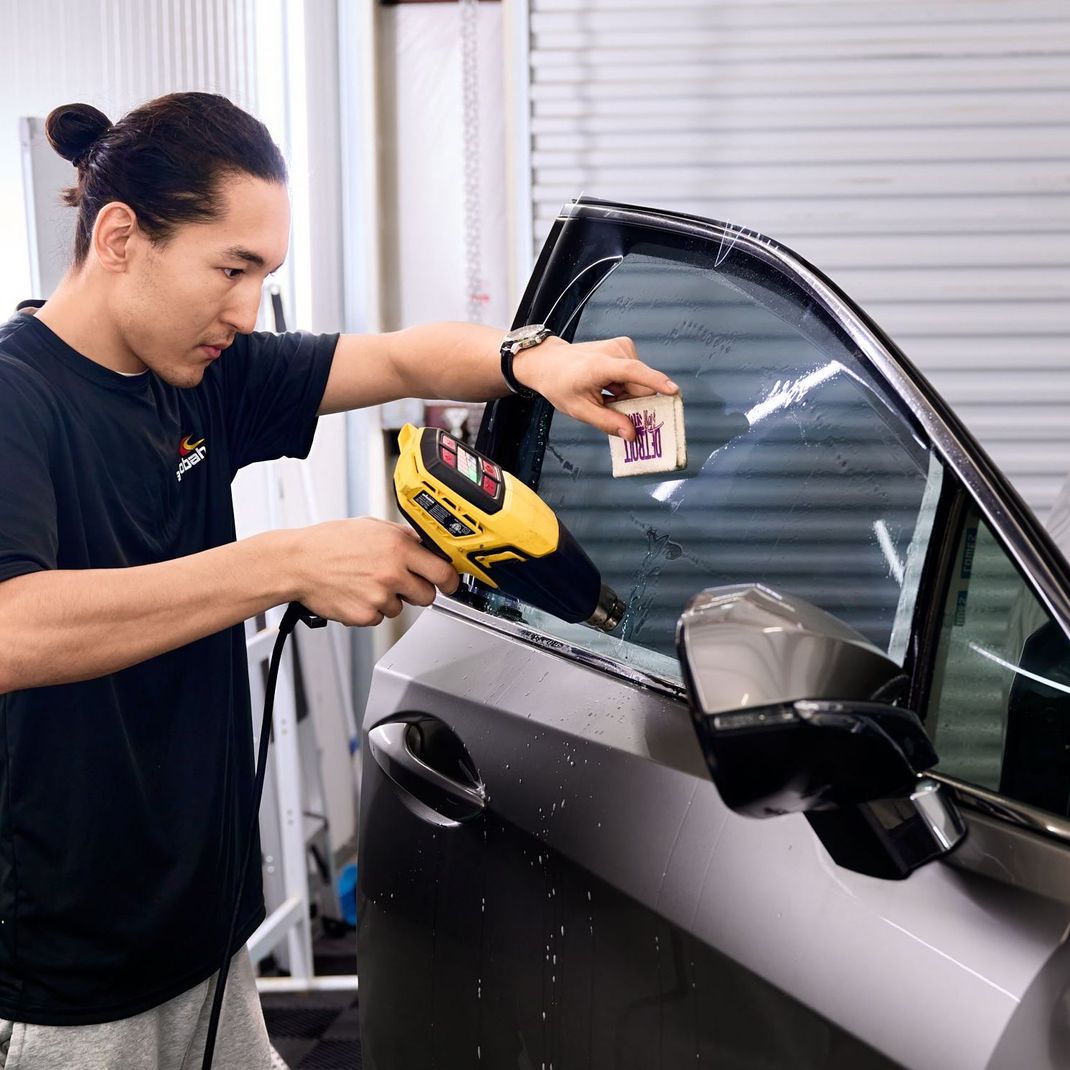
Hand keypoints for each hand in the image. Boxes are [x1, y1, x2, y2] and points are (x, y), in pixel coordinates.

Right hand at [290, 518, 458, 626]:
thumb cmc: (329, 542)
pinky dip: (370, 610)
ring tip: (366, 583)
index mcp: (398, 548)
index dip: (450, 581)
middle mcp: (392, 572)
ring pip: (401, 608)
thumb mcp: (372, 527)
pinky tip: (356, 593)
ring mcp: (379, 596)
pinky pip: (379, 618)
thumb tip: (426, 545)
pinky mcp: (365, 615)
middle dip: (419, 591)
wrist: (299, 563)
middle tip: (402, 583)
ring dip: (390, 600)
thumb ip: (403, 537)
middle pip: (427, 596)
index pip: (443, 571)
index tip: (451, 584)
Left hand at [511, 336, 677, 441]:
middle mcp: (614, 351)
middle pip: (640, 385)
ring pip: (639, 382)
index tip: (674, 391)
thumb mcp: (579, 410)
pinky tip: (609, 390)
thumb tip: (631, 434)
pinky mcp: (624, 347)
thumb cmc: (561, 385)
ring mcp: (620, 346)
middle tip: (626, 422)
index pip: (633, 372)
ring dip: (628, 396)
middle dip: (637, 405)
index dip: (655, 382)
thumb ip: (606, 422)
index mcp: (599, 366)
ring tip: (606, 399)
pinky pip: (635, 375)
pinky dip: (626, 387)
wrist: (549, 362)